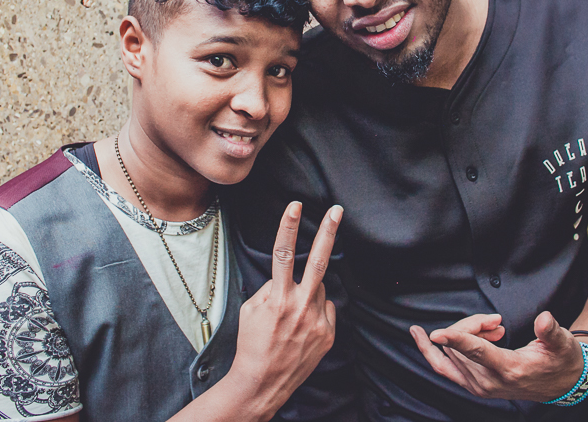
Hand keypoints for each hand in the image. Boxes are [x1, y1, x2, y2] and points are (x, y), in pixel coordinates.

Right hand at [228, 201, 340, 417]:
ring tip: (292, 318)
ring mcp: (317, 321)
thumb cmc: (252, 344)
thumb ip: (271, 288)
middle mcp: (300, 306)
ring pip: (318, 290)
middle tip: (337, 210)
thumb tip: (288, 277)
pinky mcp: (328, 334)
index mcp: (278, 297)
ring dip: (308, 294)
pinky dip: (316, 313)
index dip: (288, 226)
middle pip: (319, 261)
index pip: (283, 253)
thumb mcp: (251, 310)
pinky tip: (302, 329)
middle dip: (328, 232)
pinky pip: (326, 310)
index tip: (295, 205)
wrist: (263, 383)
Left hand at [410, 311, 584, 401]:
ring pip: (453, 351)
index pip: (477, 352)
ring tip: (491, 329)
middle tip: (495, 321)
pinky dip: (431, 352)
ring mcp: (478, 386)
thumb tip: (544, 319)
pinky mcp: (471, 385)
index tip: (435, 333)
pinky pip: (443, 368)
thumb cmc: (559, 361)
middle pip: (463, 344)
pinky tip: (419, 336)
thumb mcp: (561, 344)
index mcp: (510, 369)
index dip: (456, 340)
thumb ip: (550, 332)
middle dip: (473, 325)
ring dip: (464, 333)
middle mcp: (489, 382)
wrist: (560, 383)